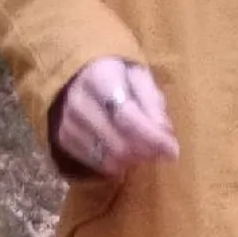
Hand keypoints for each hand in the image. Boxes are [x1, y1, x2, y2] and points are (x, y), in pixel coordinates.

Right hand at [53, 57, 178, 174]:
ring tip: (143, 148)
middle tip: (159, 150)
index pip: (126, 115)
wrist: (78, 73)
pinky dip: (117, 163)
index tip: (173, 150)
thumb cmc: (117, 74)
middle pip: (118, 143)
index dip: (152, 137)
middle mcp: (78, 101)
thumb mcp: (140, 77)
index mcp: (99, 77)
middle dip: (145, 152)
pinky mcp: (64, 139)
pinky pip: (97, 163)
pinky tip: (125, 151)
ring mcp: (68, 123)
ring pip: (108, 158)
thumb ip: (153, 103)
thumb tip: (164, 134)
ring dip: (133, 160)